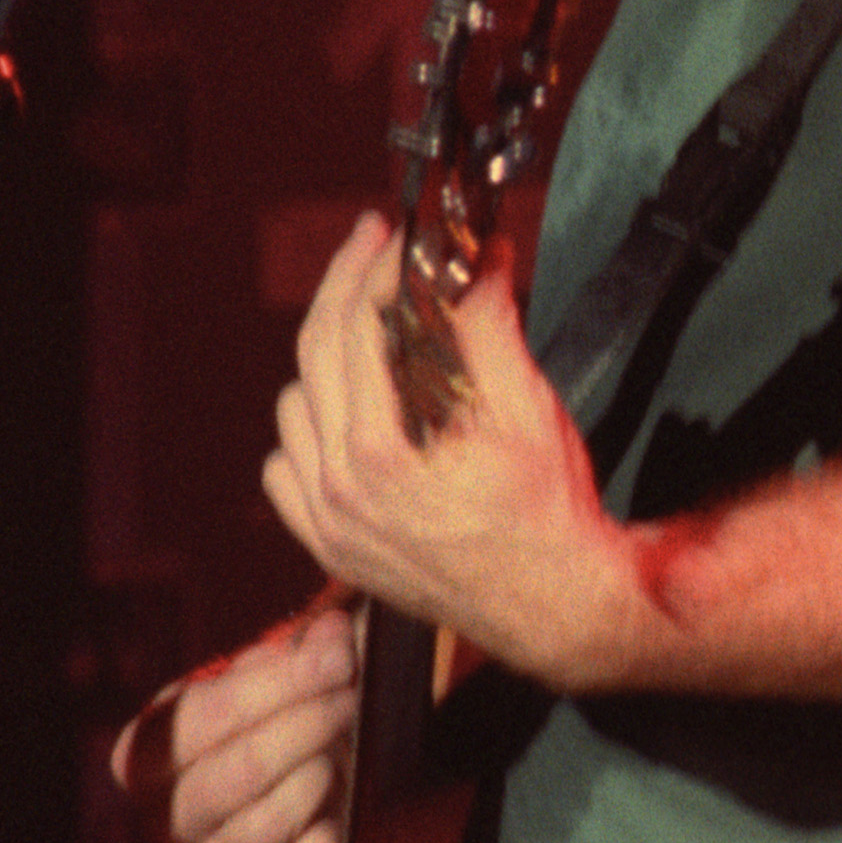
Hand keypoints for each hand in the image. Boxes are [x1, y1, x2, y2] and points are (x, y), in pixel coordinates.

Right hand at [110, 599, 358, 842]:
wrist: (337, 755)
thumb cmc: (297, 703)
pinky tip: (340, 817)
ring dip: (307, 786)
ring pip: (245, 835)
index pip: (191, 722)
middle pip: (218, 782)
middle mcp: (169, 808)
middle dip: (297, 732)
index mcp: (153, 745)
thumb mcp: (293, 663)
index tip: (335, 660)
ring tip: (341, 754)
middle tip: (348, 701)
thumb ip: (309, 645)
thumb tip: (332, 637)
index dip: (268, 689)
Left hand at [260, 212, 640, 688]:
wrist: (556, 607)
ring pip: (292, 409)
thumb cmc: (548, 514)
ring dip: (323, 360)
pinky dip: (307, 432)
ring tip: (368, 334)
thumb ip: (489, 323)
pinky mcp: (330, 548)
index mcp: (380, 453)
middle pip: (313, 355)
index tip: (394, 235)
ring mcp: (328, 524)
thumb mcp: (527, 407)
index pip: (353, 327)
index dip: (371, 267)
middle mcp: (339, 490)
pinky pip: (285, 470)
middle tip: (370, 244)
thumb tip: (478, 255)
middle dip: (342, 286)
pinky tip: (347, 417)